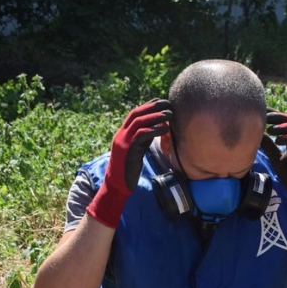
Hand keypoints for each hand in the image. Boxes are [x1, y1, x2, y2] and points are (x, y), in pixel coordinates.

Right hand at [87, 99, 171, 227]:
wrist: (117, 185)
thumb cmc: (129, 171)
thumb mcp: (137, 152)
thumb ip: (143, 141)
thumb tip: (156, 131)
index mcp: (123, 134)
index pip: (135, 114)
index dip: (148, 106)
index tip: (161, 101)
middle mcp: (121, 134)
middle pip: (136, 113)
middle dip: (152, 106)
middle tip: (167, 103)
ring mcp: (123, 141)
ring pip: (139, 121)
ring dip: (155, 116)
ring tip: (169, 114)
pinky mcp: (127, 149)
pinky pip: (141, 135)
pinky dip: (153, 130)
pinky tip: (164, 129)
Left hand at [263, 111, 286, 219]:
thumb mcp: (274, 156)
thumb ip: (268, 145)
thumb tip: (256, 133)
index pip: (284, 120)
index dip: (274, 113)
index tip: (261, 111)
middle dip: (279, 116)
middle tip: (266, 118)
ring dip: (284, 126)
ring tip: (271, 130)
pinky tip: (278, 141)